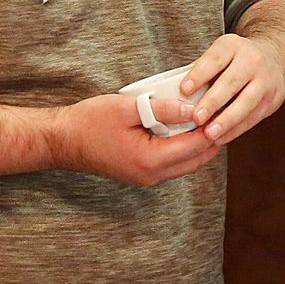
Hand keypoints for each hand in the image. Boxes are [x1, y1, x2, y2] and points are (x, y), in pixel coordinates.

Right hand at [49, 92, 221, 186]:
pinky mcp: (141, 174)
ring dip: (199, 144)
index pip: (197, 146)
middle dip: (212, 137)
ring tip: (207, 118)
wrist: (61, 141)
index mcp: (151, 160)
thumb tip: (194, 110)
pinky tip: (184, 128)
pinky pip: (173, 164)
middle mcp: (153, 175)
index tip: (223, 106)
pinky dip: (184, 148)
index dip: (213, 126)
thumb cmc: (89, 122)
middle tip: (222, 112)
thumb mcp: (128, 108)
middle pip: (198, 159)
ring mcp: (147, 178)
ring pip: (187, 164)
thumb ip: (164, 109)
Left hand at [183, 31, 284, 145]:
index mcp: (233, 46)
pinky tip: (221, 137)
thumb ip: (203, 71)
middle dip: (212, 102)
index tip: (184, 90)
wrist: (277, 57)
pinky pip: (253, 117)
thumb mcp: (222, 53)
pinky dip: (236, 129)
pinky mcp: (272, 99)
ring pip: (246, 102)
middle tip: (196, 117)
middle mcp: (252, 61)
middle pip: (231, 82)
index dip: (199, 75)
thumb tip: (177, 95)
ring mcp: (265, 80)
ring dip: (226, 120)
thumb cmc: (239, 59)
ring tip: (210, 133)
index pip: (215, 59)